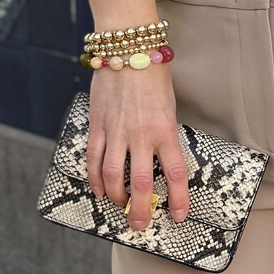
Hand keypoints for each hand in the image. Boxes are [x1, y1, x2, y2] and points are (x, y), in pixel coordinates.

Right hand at [85, 63, 190, 232]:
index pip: (176, 173)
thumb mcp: (168, 107)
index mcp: (165, 130)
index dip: (178, 199)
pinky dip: (95, 178)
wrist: (127, 48)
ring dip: (116, 197)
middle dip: (141, 210)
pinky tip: (99, 189)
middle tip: (140, 225)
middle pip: (142, 183)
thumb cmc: (153, 75)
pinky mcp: (97, 125)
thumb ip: (164, 134)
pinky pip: (94, 159)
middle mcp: (141, 135)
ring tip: (120, 205)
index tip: (179, 216)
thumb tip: (160, 161)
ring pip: (113, 176)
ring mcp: (116, 131)